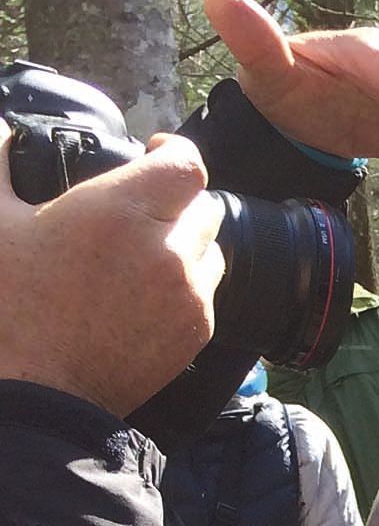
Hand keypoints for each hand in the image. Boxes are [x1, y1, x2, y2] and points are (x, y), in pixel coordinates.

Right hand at [0, 124, 223, 415]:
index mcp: (122, 212)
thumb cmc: (13, 309)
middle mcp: (167, 250)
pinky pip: (208, 292)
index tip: (153, 151)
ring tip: (145, 252)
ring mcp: (189, 294)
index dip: (174, 151)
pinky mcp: (196, 332)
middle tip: (141, 207)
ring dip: (187, 242)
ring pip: (211, 249)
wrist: (42, 394)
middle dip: (176, 199)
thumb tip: (5, 132)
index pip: (186, 164)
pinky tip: (146, 292)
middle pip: (203, 204)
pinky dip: (187, 284)